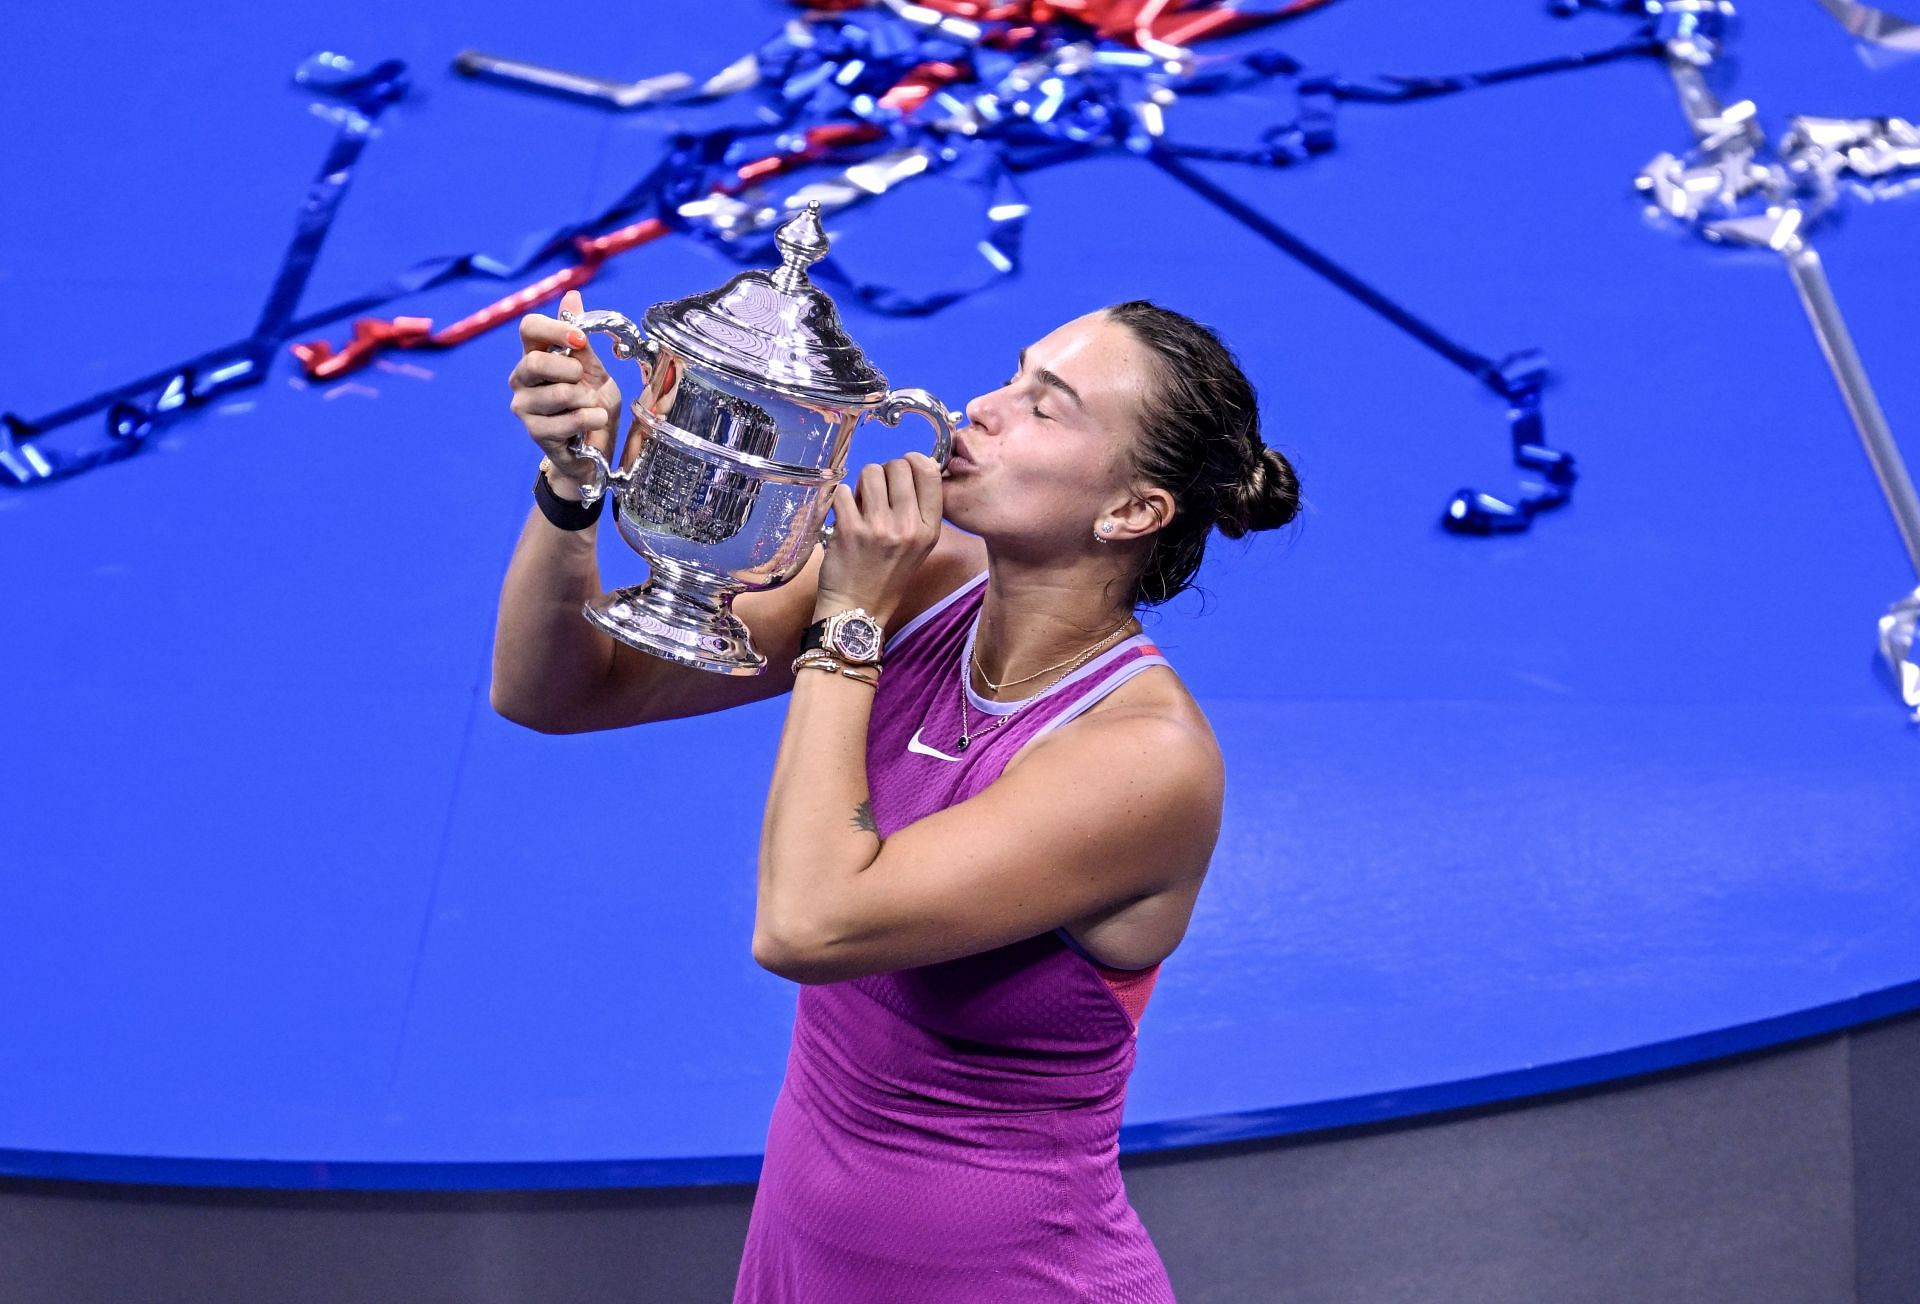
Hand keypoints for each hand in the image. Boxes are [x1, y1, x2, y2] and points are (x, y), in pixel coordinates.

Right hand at [510, 288, 623, 497]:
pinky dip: (590, 420)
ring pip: (557, 394)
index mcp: (536, 355)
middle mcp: (522, 379)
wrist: (597, 447)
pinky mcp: (535, 432)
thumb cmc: (591, 404)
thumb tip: (572, 295)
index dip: (555, 329)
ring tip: (591, 407)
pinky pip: (568, 421)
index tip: (580, 340)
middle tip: (585, 383)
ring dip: (586, 401)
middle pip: (535, 362)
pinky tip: (591, 425)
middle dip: (571, 371)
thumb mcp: (593, 367)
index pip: (529, 327)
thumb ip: (579, 337)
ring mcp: (524, 406)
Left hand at [816, 453, 943, 625]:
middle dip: (885, 471)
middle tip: (877, 491)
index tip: (902, 469)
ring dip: (863, 483)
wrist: (859, 611)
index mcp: (929, 529)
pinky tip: (844, 515)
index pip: (930, 472)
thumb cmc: (887, 577)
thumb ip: (917, 510)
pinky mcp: (850, 530)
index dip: (913, 461)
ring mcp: (879, 527)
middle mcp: (908, 526)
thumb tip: (908, 467)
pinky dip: (841, 498)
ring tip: (861, 503)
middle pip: (899, 466)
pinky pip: (844, 492)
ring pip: (871, 472)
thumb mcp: (919, 547)